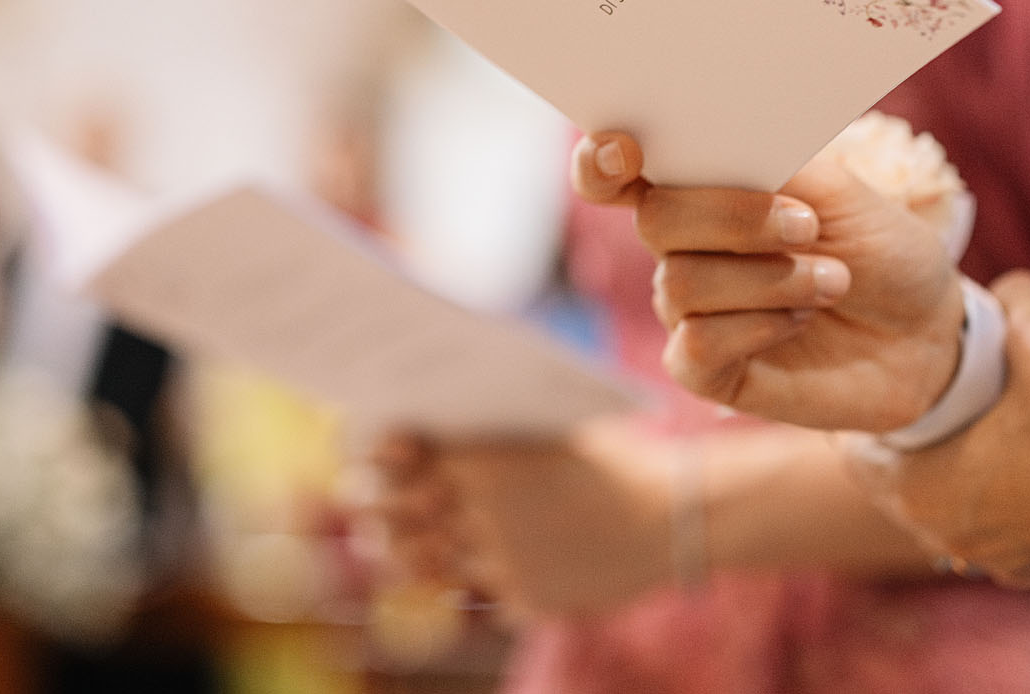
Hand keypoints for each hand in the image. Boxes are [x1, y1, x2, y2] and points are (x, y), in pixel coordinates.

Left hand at [371, 423, 672, 618]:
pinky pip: (481, 593)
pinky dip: (478, 578)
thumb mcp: (547, 429)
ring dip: (403, 552)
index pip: (398, 461)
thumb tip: (425, 433)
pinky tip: (480, 562)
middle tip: (359, 500)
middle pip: (397, 516)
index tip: (364, 455)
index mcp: (484, 460)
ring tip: (393, 544)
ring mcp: (500, 562)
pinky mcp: (522, 601)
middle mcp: (482, 512)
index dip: (373, 458)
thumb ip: (486, 439)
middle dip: (371, 508)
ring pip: (427, 562)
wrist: (671, 517)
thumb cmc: (610, 460)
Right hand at [572, 131, 965, 431]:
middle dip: (735, 219)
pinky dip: (758, 326)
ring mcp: (690, 310)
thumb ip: (773, 162)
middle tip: (808, 226)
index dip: (601, 160)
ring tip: (831, 279)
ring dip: (770, 279)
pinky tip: (799, 321)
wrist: (926, 332)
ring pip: (681, 283)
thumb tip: (713, 135)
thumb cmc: (878, 248)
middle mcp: (682, 245)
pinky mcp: (708, 369)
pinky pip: (696, 345)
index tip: (624, 150)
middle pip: (655, 219)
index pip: (614, 170)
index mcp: (701, 187)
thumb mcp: (842, 191)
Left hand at [846, 271, 1029, 586]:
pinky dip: (1011, 507)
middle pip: (905, 489)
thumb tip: (1009, 284)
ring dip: (961, 480)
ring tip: (980, 434)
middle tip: (929, 404)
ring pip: (958, 518)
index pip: (859, 459)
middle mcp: (953, 542)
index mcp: (925, 493)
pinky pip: (1009, 537)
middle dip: (914, 447)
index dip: (866, 421)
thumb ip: (1014, 301)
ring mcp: (1004, 566)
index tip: (882, 391)